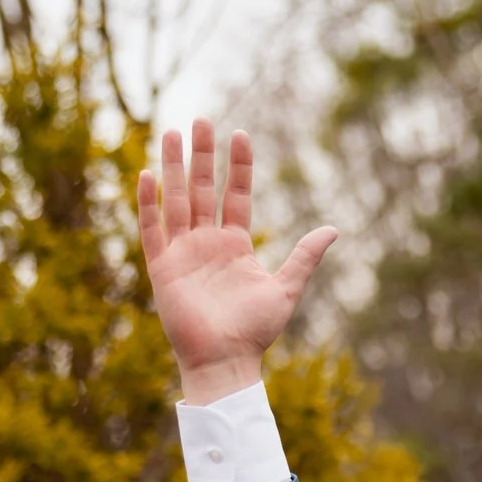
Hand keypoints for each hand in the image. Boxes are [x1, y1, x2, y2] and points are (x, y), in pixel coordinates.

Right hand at [137, 118, 336, 400]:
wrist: (226, 361)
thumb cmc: (255, 331)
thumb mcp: (286, 288)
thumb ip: (305, 257)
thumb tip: (333, 229)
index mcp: (235, 245)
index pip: (235, 195)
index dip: (237, 165)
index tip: (239, 133)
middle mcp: (207, 243)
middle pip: (203, 189)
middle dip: (202, 155)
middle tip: (201, 120)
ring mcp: (183, 253)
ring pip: (177, 200)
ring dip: (174, 167)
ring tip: (172, 133)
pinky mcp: (163, 268)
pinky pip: (153, 229)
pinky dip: (149, 203)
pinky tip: (148, 175)